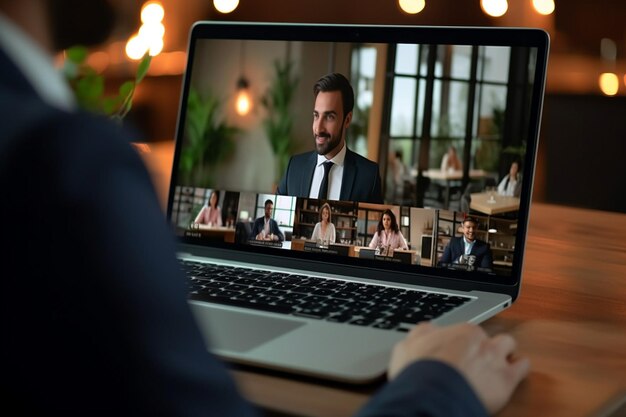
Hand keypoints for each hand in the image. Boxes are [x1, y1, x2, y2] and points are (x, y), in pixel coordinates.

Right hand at [388, 322, 529, 414]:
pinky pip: (522, 367)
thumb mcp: (407, 346)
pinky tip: (515, 371)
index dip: (461, 342)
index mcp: (458, 331)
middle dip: (483, 345)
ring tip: (497, 360)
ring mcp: (495, 358)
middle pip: (487, 336)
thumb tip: (427, 330)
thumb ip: (421, 335)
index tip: (457, 350)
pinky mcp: (507, 379)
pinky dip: (520, 368)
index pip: (466, 331)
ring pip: (508, 344)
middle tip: (475, 357)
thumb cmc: (418, 371)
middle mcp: (480, 339)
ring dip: (504, 351)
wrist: (432, 394)